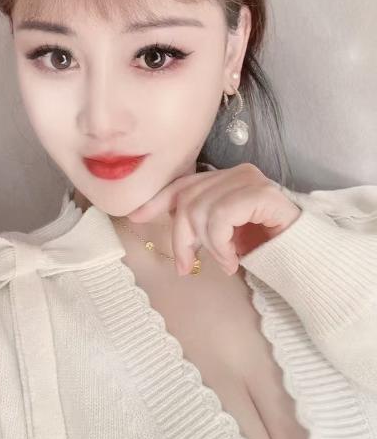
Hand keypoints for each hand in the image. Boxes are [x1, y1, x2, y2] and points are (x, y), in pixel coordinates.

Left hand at [127, 163, 301, 275]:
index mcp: (224, 178)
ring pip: (201, 209)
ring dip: (207, 245)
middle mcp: (237, 173)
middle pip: (187, 199)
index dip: (156, 200)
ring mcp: (251, 181)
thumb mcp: (221, 234)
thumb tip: (156, 217)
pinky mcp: (262, 194)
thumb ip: (197, 221)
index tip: (134, 217)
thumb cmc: (263, 245)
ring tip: (223, 262)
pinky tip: (233, 259)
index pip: (183, 183)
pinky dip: (220, 244)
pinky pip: (222, 217)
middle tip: (187, 265)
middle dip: (181, 238)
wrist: (304, 257)